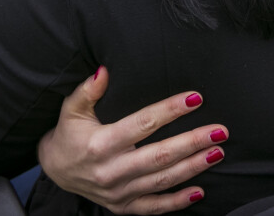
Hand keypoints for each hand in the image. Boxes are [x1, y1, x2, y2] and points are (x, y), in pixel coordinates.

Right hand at [37, 67, 227, 213]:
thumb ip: (88, 90)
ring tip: (217, 151)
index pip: (143, 124)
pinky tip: (199, 191)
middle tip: (219, 130)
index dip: (170, 110)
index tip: (195, 98)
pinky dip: (177, 201)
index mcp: (101, 144)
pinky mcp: (122, 206)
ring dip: (193, 166)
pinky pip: (154, 207)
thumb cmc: (67, 135)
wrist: (54, 171)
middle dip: (193, 142)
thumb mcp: (71, 109)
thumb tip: (103, 71)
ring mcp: (118, 192)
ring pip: (162, 180)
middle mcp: (111, 171)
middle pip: (160, 155)